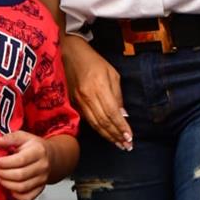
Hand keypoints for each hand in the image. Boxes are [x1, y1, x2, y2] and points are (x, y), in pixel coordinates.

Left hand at [0, 130, 50, 199]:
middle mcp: (42, 166)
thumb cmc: (34, 147)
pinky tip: (9, 187)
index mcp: (38, 151)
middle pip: (20, 175)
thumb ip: (10, 138)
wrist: (50, 157)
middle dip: (3, 174)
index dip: (5, 163)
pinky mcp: (40, 189)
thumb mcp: (23, 137)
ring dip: (6, 184)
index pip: (21, 160)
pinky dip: (16, 195)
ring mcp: (42, 179)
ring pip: (22, 187)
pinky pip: (27, 197)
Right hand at [63, 36, 132, 150]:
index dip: (121, 127)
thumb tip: (123, 115)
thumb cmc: (93, 61)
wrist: (69, 54)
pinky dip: (98, 130)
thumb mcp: (112, 73)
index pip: (112, 113)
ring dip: (107, 136)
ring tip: (118, 144)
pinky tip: (106, 135)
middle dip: (116, 136)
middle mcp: (88, 96)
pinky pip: (87, 120)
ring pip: (94, 124)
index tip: (129, 137)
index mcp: (99, 86)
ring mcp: (79, 101)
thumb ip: (117, 95)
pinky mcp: (73, 103)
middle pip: (103, 122)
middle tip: (126, 146)